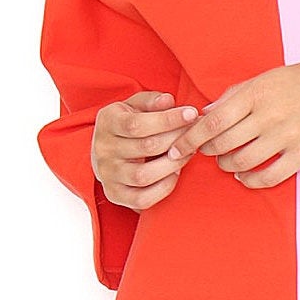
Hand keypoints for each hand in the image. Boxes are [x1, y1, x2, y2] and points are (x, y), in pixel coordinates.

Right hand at [91, 90, 199, 212]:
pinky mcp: (114, 195)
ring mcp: (107, 175)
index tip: (192, 114)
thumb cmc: (127, 124)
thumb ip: (150, 101)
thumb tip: (168, 101)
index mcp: (107, 122)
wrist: (105, 150)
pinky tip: (175, 173)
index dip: (168, 119)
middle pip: (145, 148)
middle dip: (177, 140)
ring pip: (143, 175)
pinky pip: (142, 199)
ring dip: (172, 165)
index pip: (138, 124)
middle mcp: (103, 150)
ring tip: (188, 153)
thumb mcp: (134, 105)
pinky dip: (164, 187)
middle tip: (195, 134)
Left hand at [167, 56, 299, 188]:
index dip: (189, 138)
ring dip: (227, 166)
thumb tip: (207, 112)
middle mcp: (270, 114)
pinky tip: (246, 177)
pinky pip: (268, 177)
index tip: (176, 148)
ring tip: (227, 162)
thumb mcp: (271, 76)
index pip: (212, 120)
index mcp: (258, 92)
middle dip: (206, 152)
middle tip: (204, 153)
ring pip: (242, 162)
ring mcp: (288, 136)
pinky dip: (250, 181)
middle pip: (222, 144)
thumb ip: (238, 94)